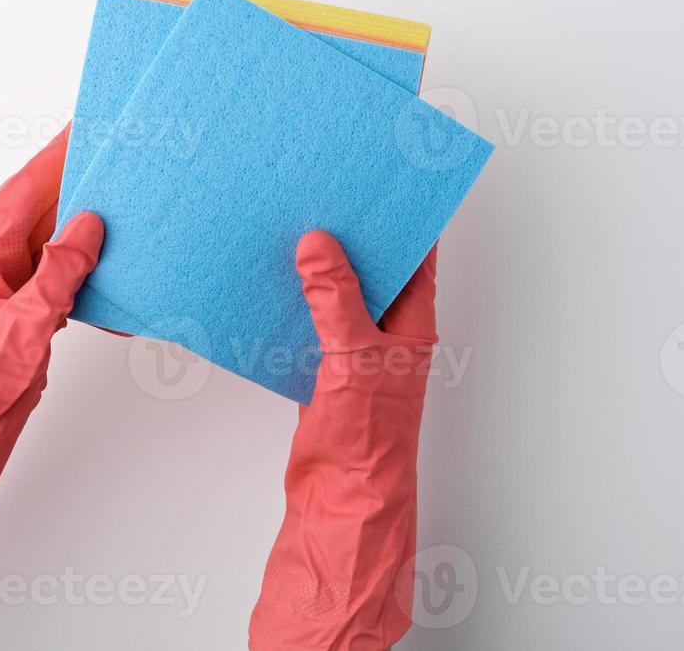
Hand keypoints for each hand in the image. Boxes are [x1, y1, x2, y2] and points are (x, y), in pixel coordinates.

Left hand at [0, 125, 103, 590]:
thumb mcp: (24, 325)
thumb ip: (58, 272)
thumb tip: (88, 227)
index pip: (25, 188)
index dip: (54, 155)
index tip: (81, 127)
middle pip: (40, 206)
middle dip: (74, 178)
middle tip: (113, 154)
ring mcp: (9, 289)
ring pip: (52, 239)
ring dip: (84, 221)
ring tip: (121, 201)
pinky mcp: (24, 315)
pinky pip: (60, 274)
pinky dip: (85, 266)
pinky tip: (110, 268)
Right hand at [249, 232, 437, 650]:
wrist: (341, 500)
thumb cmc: (368, 439)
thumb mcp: (354, 358)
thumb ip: (334, 298)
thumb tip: (318, 246)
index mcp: (411, 324)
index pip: (415, 257)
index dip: (402, 220)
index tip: (381, 183)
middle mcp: (387, 333)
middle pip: (372, 270)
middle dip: (349, 236)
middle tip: (321, 196)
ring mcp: (354, 351)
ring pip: (336, 294)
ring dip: (316, 268)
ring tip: (289, 228)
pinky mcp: (323, 369)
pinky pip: (309, 321)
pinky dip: (292, 301)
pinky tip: (268, 283)